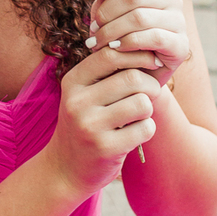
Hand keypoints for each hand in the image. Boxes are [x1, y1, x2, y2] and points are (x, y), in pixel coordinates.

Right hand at [44, 47, 162, 196]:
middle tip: (149, 93)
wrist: (65, 168)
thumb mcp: (85, 94)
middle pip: (131, 78)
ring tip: (137, 116)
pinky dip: (147, 130)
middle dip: (150, 84)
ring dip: (147, 109)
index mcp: (72, 82)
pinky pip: (145, 128)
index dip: (137, 54)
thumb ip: (107, 72)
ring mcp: (90, 126)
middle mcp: (77, 102)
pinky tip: (133, 135)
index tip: (151, 63)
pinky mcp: (105, 148)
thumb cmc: (85, 124)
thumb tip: (145, 47)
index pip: (110, 53)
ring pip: (142, 103)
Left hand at [83, 0, 190, 86]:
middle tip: (92, 29)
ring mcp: (179, 21)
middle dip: (106, 13)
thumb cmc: (124, 40)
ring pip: (139, 17)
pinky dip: (128, 43)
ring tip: (96, 43)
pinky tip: (115, 49)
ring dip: (112, 31)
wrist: (141, 75)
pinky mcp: (181, 44)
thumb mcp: (111, 15)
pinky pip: (152, 37)